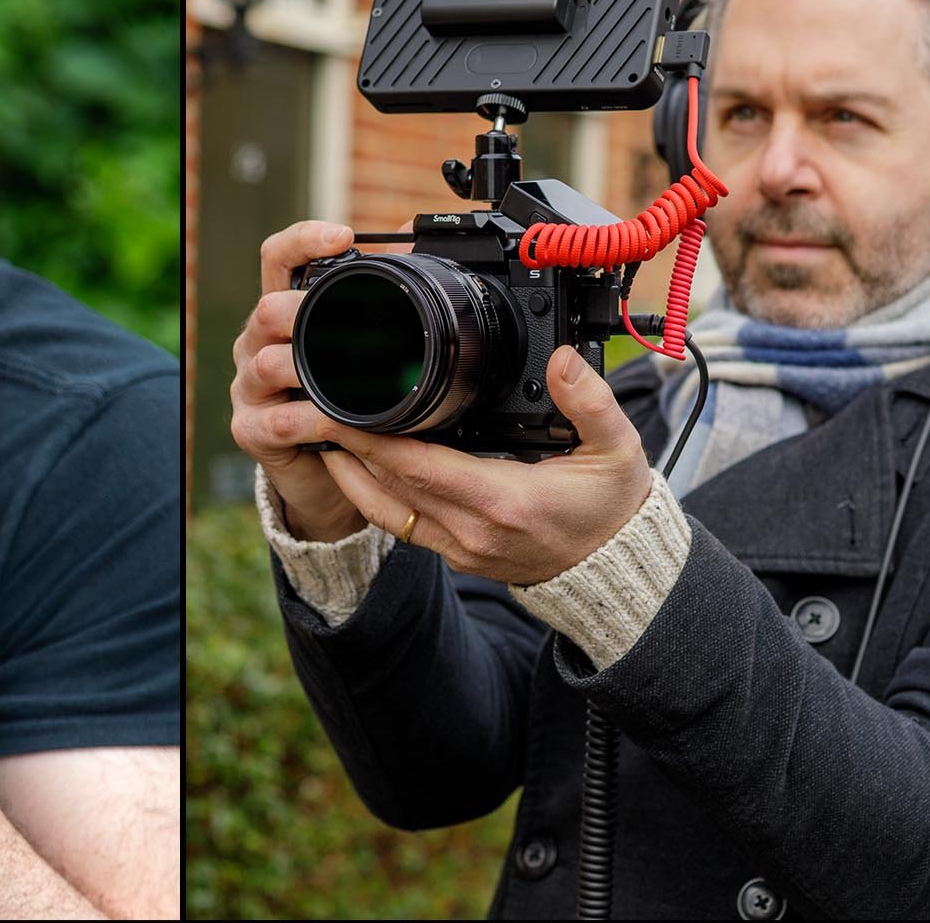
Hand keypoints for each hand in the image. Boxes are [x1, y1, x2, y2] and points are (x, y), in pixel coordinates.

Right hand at [229, 220, 368, 541]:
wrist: (328, 475)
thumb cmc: (345, 404)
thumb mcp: (363, 351)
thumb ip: (379, 298)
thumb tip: (412, 241)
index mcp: (283, 313)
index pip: (277, 258)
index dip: (303, 240)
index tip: (343, 236)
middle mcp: (256, 343)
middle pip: (267, 309)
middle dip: (306, 312)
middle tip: (350, 323)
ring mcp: (248, 387)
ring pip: (268, 363)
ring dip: (312, 372)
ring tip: (353, 383)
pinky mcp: (250, 430)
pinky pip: (279, 420)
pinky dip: (315, 420)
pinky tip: (340, 424)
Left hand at [316, 345, 652, 585]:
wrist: (616, 569)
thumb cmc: (612, 507)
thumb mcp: (617, 448)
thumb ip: (590, 401)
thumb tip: (560, 359)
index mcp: (505, 500)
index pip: (420, 465)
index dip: (374, 437)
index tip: (340, 406)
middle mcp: (473, 529)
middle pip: (390, 483)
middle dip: (347, 445)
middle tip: (312, 405)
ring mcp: (460, 547)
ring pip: (385, 508)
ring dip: (348, 471)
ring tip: (317, 431)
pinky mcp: (456, 553)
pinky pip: (399, 523)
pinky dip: (369, 493)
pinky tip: (352, 465)